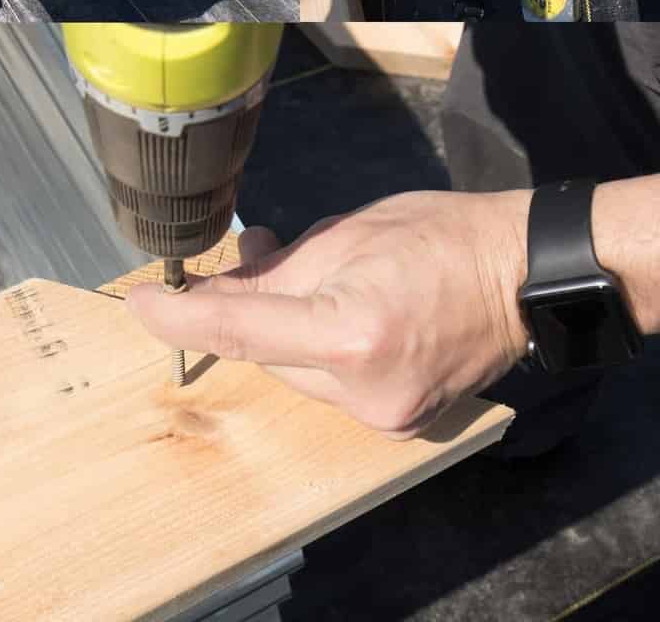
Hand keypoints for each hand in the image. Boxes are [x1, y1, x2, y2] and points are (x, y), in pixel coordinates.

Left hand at [127, 191, 531, 439]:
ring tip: (312, 279)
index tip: (139, 305)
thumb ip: (275, 269)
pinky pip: (329, 388)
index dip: (179, 319)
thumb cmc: (441, 235)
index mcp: (350, 332)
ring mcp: (383, 417)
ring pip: (295, 374)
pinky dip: (319, 354)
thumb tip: (220, 285)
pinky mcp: (397, 424)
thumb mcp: (347, 234)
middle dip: (247, 312)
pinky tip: (338, 314)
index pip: (240, 329)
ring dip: (286, 332)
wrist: (520, 276)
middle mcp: (363, 390)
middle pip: (266, 356)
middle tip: (253, 255)